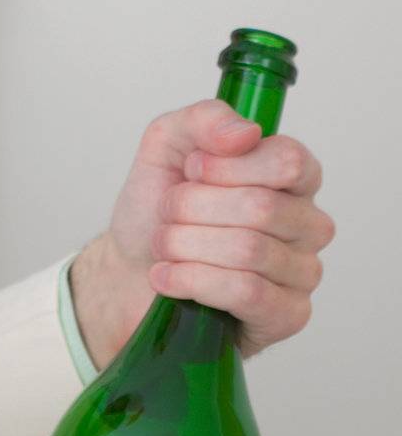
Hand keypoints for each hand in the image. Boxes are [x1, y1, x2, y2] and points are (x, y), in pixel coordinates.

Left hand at [75, 98, 335, 366]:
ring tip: (165, 246)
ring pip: (249, 249)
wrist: (128, 268)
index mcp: (288, 176)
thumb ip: (204, 120)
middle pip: (261, 207)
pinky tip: (168, 277)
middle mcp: (306, 222)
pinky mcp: (287, 315)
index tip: (191, 170)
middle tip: (167, 214)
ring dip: (184, 244)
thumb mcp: (166, 145)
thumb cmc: (155, 209)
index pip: (288, 161)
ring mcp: (302, 271)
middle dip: (190, 208)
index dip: (227, 167)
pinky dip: (192, 280)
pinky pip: (246, 292)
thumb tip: (246, 133)